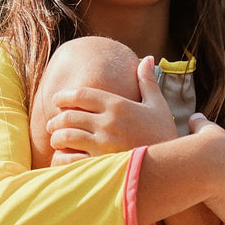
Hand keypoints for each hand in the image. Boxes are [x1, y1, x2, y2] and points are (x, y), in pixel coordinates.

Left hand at [46, 55, 176, 162]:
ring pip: (66, 136)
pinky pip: (70, 159)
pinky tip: (61, 157)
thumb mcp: (158, 105)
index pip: (81, 95)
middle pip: (69, 115)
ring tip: (56, 139)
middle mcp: (107, 123)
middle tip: (52, 123)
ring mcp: (102, 145)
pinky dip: (61, 157)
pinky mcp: (100, 165)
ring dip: (56, 137)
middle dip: (56, 118)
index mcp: (118, 105)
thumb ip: (148, 81)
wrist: (172, 165)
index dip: (64, 96)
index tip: (56, 99)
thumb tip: (147, 58)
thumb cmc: (165, 134)